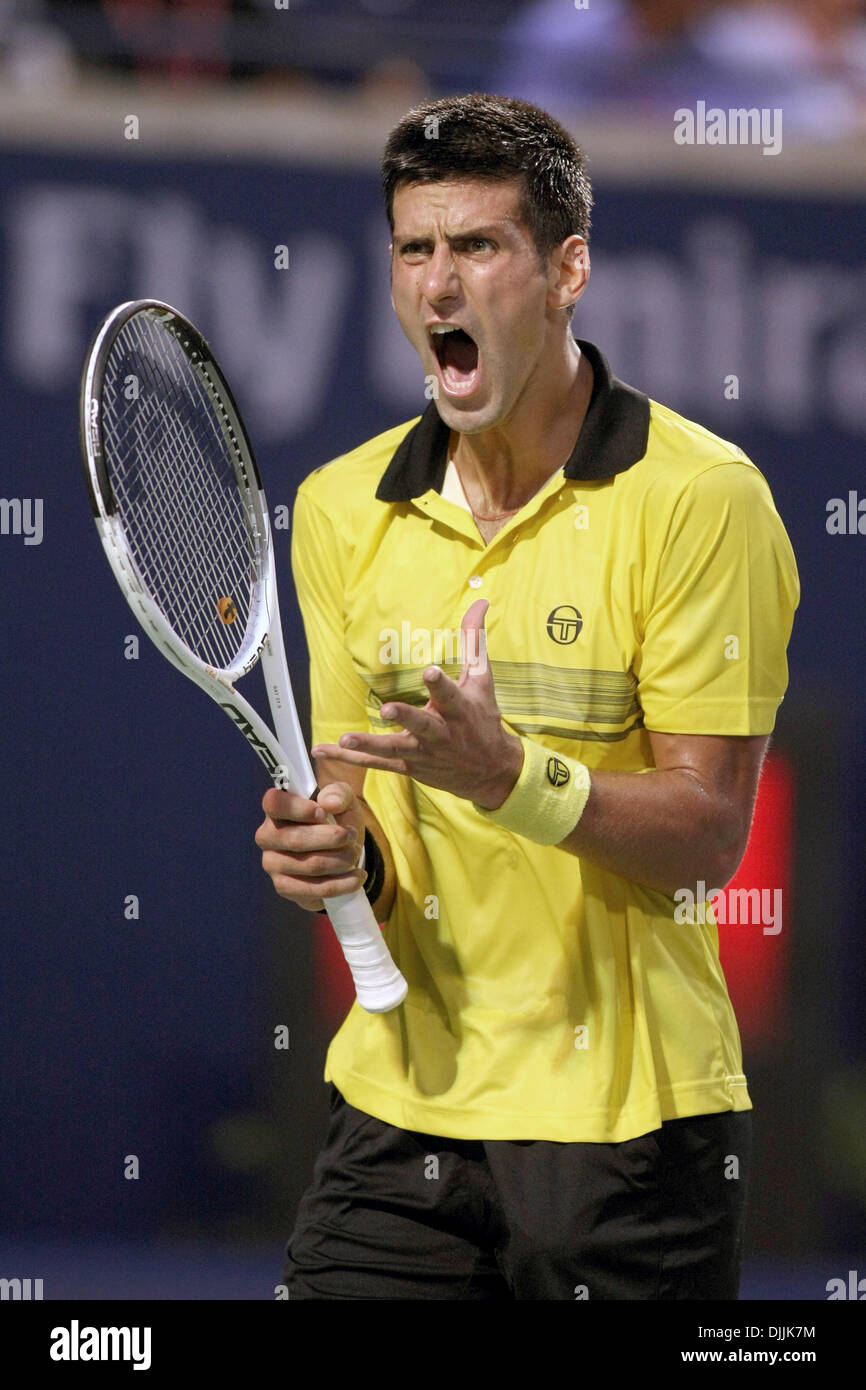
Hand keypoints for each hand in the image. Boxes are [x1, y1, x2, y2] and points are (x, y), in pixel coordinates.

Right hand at [255, 781, 365, 909]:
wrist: (341, 854)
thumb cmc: (336, 821)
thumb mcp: (343, 801)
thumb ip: (338, 794)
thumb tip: (330, 802)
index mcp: (276, 809)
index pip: (274, 803)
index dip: (298, 808)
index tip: (322, 812)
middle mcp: (267, 836)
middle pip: (296, 839)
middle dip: (331, 838)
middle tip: (351, 835)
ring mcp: (272, 863)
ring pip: (310, 865)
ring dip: (341, 860)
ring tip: (354, 854)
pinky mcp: (284, 887)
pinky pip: (315, 888)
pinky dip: (342, 883)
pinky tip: (356, 876)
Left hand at [311, 599, 523, 808]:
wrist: (492, 771)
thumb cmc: (484, 719)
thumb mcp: (482, 679)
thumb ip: (474, 639)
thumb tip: (480, 599)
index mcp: (459, 709)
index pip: (449, 694)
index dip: (439, 684)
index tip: (430, 672)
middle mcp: (440, 733)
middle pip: (421, 725)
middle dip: (405, 717)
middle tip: (386, 709)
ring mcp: (422, 752)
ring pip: (393, 749)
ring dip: (368, 745)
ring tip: (344, 739)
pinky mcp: (408, 767)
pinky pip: (376, 763)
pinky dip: (349, 759)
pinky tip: (322, 750)